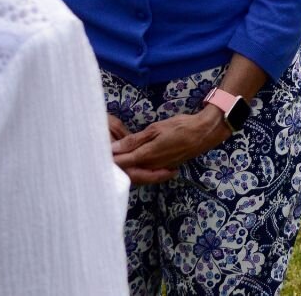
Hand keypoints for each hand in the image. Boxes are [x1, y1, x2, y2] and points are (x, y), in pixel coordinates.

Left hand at [110, 110, 227, 185]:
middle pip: (127, 172)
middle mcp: (150, 167)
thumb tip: (113, 149)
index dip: (108, 161)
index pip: (121, 162)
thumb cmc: (179, 127)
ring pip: (136, 173)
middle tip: (103, 160)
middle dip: (115, 167)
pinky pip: (146, 173)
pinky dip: (137, 169)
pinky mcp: (164, 168)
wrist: (203, 133)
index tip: (97, 156)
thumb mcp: (155, 129)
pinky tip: (133, 164)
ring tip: (114, 162)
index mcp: (146, 156)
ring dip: (125, 169)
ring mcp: (157, 169)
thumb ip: (134, 140)